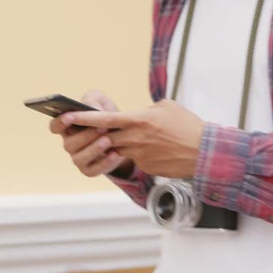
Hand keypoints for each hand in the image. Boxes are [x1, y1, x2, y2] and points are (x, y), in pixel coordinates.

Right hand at [49, 90, 131, 176]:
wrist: (123, 135)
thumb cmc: (106, 114)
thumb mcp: (101, 102)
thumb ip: (93, 100)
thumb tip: (93, 109)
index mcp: (67, 126)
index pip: (55, 126)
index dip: (59, 123)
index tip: (68, 117)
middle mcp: (69, 143)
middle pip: (69, 143)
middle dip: (85, 135)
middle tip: (102, 127)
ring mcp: (78, 158)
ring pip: (79, 158)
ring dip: (94, 149)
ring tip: (108, 140)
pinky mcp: (89, 170)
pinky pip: (94, 170)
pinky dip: (104, 163)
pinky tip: (115, 154)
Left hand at [63, 99, 204, 177]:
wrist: (205, 152)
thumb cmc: (188, 126)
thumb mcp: (166, 107)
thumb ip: (146, 109)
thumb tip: (137, 113)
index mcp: (139, 120)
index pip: (105, 119)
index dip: (84, 118)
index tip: (67, 116)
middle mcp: (136, 138)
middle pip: (106, 136)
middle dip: (93, 134)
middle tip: (81, 129)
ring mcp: (140, 155)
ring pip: (118, 149)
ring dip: (118, 143)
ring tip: (133, 137)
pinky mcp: (146, 166)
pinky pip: (135, 158)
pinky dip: (137, 152)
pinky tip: (154, 148)